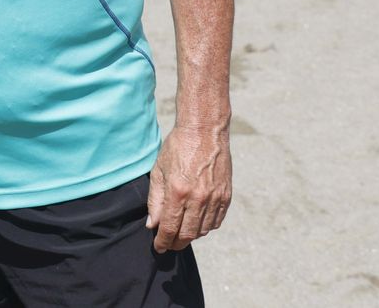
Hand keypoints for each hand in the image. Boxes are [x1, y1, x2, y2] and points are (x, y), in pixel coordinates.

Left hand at [145, 123, 231, 252]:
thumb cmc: (177, 148)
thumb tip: (152, 225)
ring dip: (191, 236)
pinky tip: (197, 223)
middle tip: (169, 244)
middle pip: (188, 234)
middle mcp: (198, 198)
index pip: (169, 227)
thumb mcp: (159, 171)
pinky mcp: (226, 195)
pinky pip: (216, 221)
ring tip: (181, 233)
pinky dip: (206, 227)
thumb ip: (155, 200)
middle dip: (176, 243)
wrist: (205, 131)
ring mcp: (215, 197)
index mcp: (178, 191)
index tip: (158, 247)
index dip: (163, 241)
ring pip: (203, 230)